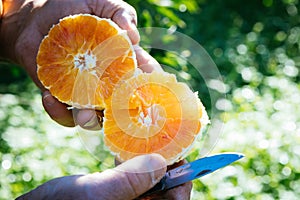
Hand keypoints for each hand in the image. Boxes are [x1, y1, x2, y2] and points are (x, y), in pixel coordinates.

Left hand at [0, 0, 160, 127]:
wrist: (36, 16)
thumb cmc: (73, 6)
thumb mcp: (102, 4)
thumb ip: (121, 14)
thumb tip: (133, 36)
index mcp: (122, 61)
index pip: (144, 80)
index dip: (150, 90)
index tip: (149, 97)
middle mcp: (107, 81)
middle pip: (122, 107)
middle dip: (122, 114)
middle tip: (116, 110)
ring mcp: (84, 91)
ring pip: (94, 118)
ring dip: (90, 120)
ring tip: (82, 115)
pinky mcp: (61, 96)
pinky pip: (63, 115)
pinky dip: (58, 112)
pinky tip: (48, 97)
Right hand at [16, 154, 166, 199]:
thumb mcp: (97, 194)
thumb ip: (130, 181)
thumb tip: (162, 163)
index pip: (176, 199)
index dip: (181, 178)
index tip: (180, 153)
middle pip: (164, 188)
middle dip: (166, 165)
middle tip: (164, 139)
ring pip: (149, 180)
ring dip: (149, 160)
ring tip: (147, 139)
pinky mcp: (115, 193)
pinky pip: (133, 177)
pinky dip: (133, 162)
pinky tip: (126, 149)